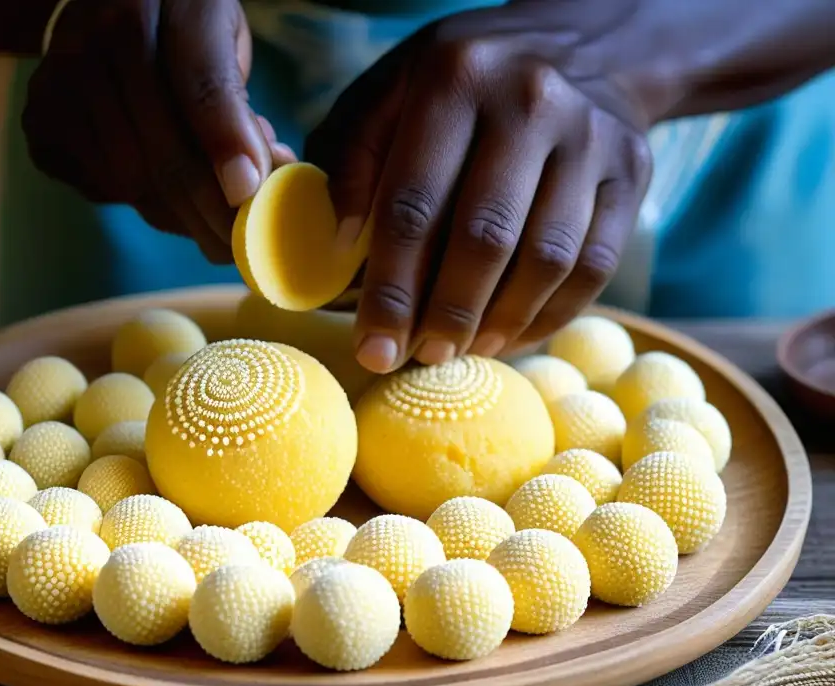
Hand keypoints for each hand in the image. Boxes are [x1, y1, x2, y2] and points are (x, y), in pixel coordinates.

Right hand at [22, 0, 295, 263]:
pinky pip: (96, 185)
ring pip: (130, 180)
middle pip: (164, 150)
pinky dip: (130, 198)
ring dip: (172, 212)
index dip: (226, 144)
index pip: (203, 84)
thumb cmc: (180, 38)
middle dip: (208, 212)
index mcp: (173, 3)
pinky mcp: (39, 115)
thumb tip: (266, 181)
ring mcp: (64, 74)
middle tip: (236, 248)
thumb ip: (243, 112)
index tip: (246, 194)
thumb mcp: (226, 50)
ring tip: (197, 209)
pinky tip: (146, 176)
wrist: (104, 8)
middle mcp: (106, 30)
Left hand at [306, 2, 652, 371]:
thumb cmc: (462, 81)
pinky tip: (511, 334)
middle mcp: (531, 101)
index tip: (373, 347)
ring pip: (547, 259)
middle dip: (445, 314)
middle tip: (420, 358)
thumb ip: (352, 157)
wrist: (581, 40)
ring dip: (500, 322)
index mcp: (454, 77)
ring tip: (462, 349)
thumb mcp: (391, 90)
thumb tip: (339, 244)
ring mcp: (591, 136)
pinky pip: (594, 264)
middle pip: (485, 237)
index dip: (390, 288)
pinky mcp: (633, 169)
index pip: (413, 203)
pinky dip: (550, 314)